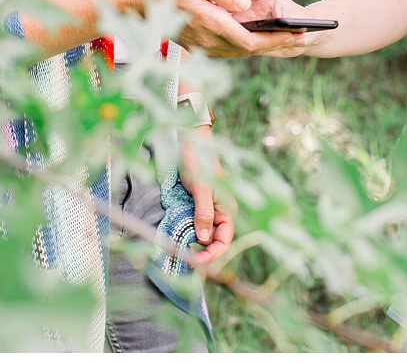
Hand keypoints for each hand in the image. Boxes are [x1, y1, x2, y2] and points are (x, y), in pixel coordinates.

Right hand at [147, 0, 304, 57]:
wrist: (135, 3)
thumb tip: (246, 4)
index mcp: (209, 23)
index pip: (250, 40)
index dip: (277, 40)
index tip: (298, 34)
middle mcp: (207, 40)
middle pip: (250, 49)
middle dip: (279, 44)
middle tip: (305, 36)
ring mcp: (202, 46)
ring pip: (241, 52)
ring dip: (266, 46)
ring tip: (290, 38)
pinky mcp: (198, 46)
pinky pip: (230, 50)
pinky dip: (250, 46)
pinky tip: (261, 38)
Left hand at [180, 125, 233, 265]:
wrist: (190, 143)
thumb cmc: (198, 163)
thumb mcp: (201, 189)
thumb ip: (203, 213)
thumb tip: (204, 239)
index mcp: (227, 210)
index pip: (224, 241)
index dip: (212, 255)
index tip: (195, 262)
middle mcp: (221, 212)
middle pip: (214, 241)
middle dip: (202, 252)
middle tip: (185, 260)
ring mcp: (209, 210)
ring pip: (204, 235)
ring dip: (193, 243)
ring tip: (180, 250)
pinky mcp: (198, 206)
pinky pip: (195, 225)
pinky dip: (188, 232)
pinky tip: (178, 236)